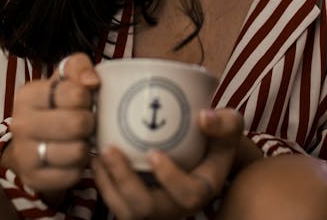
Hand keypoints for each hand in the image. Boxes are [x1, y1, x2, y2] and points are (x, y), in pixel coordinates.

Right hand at [4, 53, 98, 199]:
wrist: (32, 142)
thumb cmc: (56, 104)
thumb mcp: (65, 78)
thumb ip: (79, 67)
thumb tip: (92, 81)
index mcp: (27, 95)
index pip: (75, 94)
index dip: (87, 98)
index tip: (83, 100)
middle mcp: (20, 125)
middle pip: (77, 124)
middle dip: (89, 123)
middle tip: (86, 122)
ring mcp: (24, 155)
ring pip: (77, 151)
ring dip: (85, 146)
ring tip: (79, 139)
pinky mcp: (33, 179)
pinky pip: (72, 175)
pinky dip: (80, 167)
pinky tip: (73, 158)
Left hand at [92, 108, 243, 219]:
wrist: (208, 152)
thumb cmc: (219, 137)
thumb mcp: (232, 125)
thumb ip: (224, 122)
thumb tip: (204, 116)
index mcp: (201, 189)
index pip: (187, 196)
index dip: (169, 178)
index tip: (153, 153)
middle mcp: (176, 207)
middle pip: (146, 209)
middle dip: (125, 182)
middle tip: (109, 150)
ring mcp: (155, 207)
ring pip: (125, 211)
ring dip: (107, 184)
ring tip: (97, 154)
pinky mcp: (138, 201)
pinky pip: (116, 203)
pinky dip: (103, 183)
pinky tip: (95, 159)